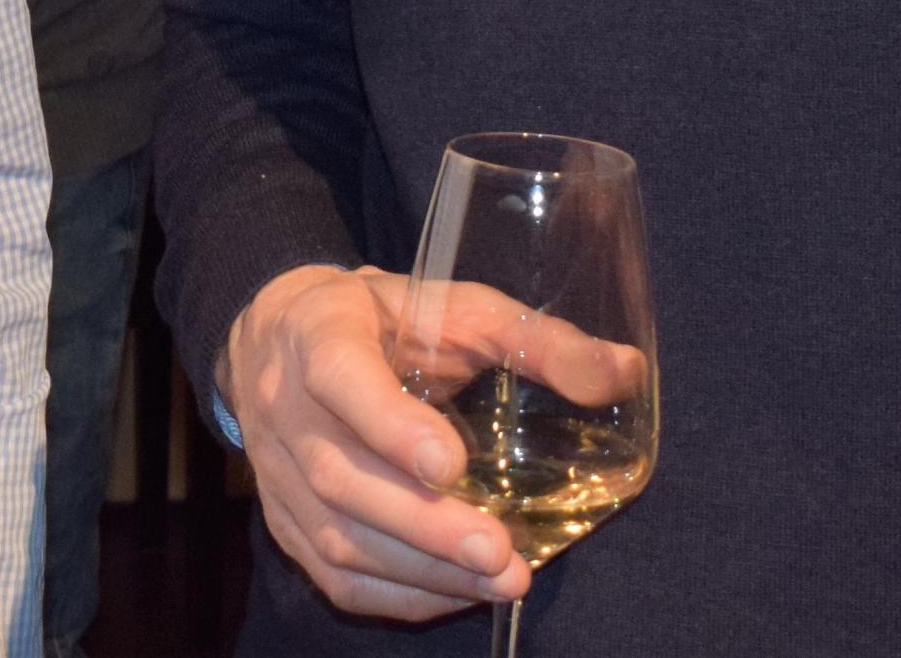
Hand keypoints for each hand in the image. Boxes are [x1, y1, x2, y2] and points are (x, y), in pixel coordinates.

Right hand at [222, 263, 527, 622]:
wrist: (285, 337)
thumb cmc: (388, 322)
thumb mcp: (458, 307)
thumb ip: (536, 339)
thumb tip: (623, 372)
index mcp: (320, 334)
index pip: (341, 377)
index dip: (390, 426)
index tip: (451, 464)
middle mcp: (284, 406)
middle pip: (341, 476)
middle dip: (423, 523)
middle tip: (498, 552)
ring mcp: (276, 471)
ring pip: (336, 536)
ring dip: (419, 568)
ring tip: (499, 579)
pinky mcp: (284, 520)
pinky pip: (332, 575)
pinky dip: (397, 594)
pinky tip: (457, 591)